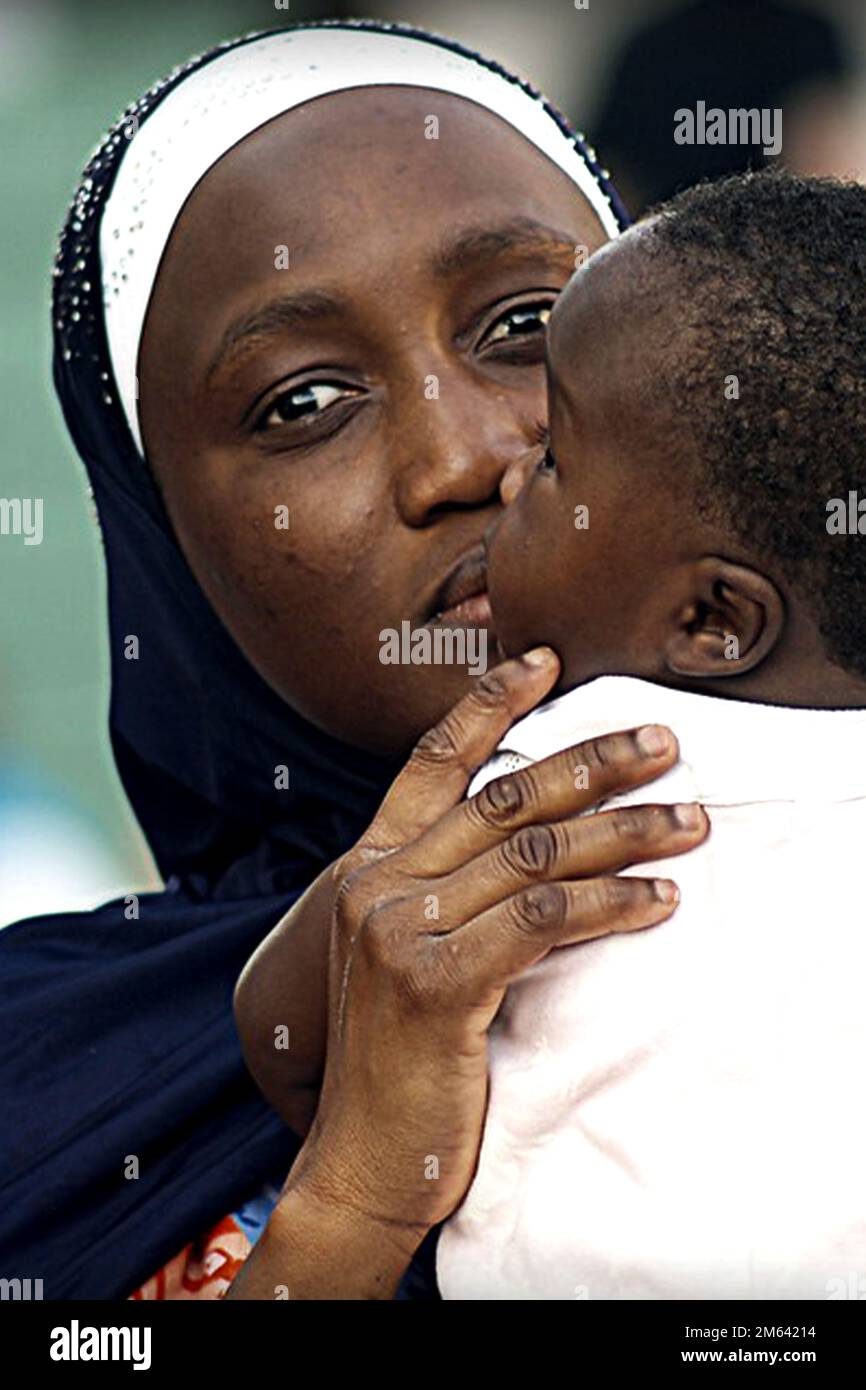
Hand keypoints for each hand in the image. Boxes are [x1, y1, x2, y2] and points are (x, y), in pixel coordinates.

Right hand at [280, 649, 708, 1246]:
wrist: (360, 1161)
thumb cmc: (403, 1062)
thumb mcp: (414, 957)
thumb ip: (454, 893)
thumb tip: (546, 843)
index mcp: (369, 869)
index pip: (430, 763)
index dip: (487, 706)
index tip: (541, 663)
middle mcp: (376, 884)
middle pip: (504, 796)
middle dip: (595, 762)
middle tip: (664, 745)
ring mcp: (398, 928)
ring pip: (535, 852)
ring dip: (626, 832)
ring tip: (689, 823)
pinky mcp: (433, 979)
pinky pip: (543, 918)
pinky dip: (611, 904)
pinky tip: (659, 900)